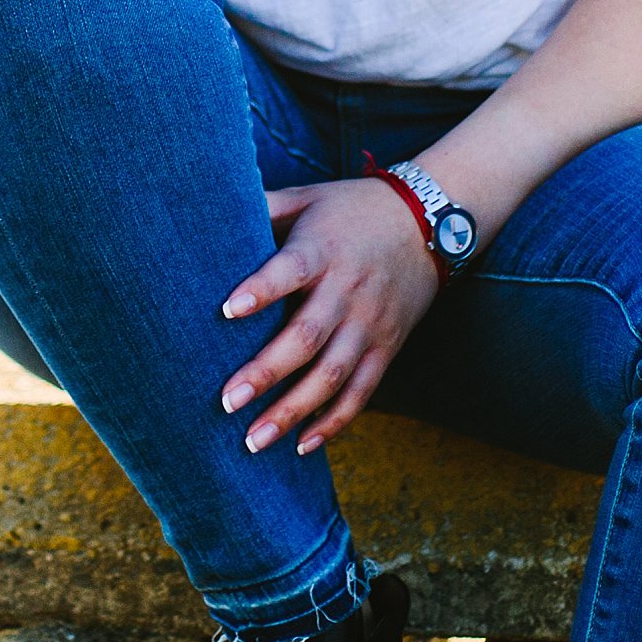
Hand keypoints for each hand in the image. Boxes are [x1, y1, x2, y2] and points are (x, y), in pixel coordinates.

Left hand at [217, 178, 441, 455]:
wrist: (431, 223)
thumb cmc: (351, 209)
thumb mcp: (308, 197)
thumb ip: (263, 206)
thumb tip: (210, 206)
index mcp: (323, 250)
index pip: (291, 271)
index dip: (261, 289)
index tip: (226, 310)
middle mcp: (347, 291)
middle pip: (307, 336)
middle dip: (266, 372)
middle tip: (227, 402)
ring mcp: (370, 324)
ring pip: (332, 375)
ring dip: (293, 411)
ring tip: (254, 440)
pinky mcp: (386, 347)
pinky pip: (361, 391)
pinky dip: (334, 421)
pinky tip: (302, 444)